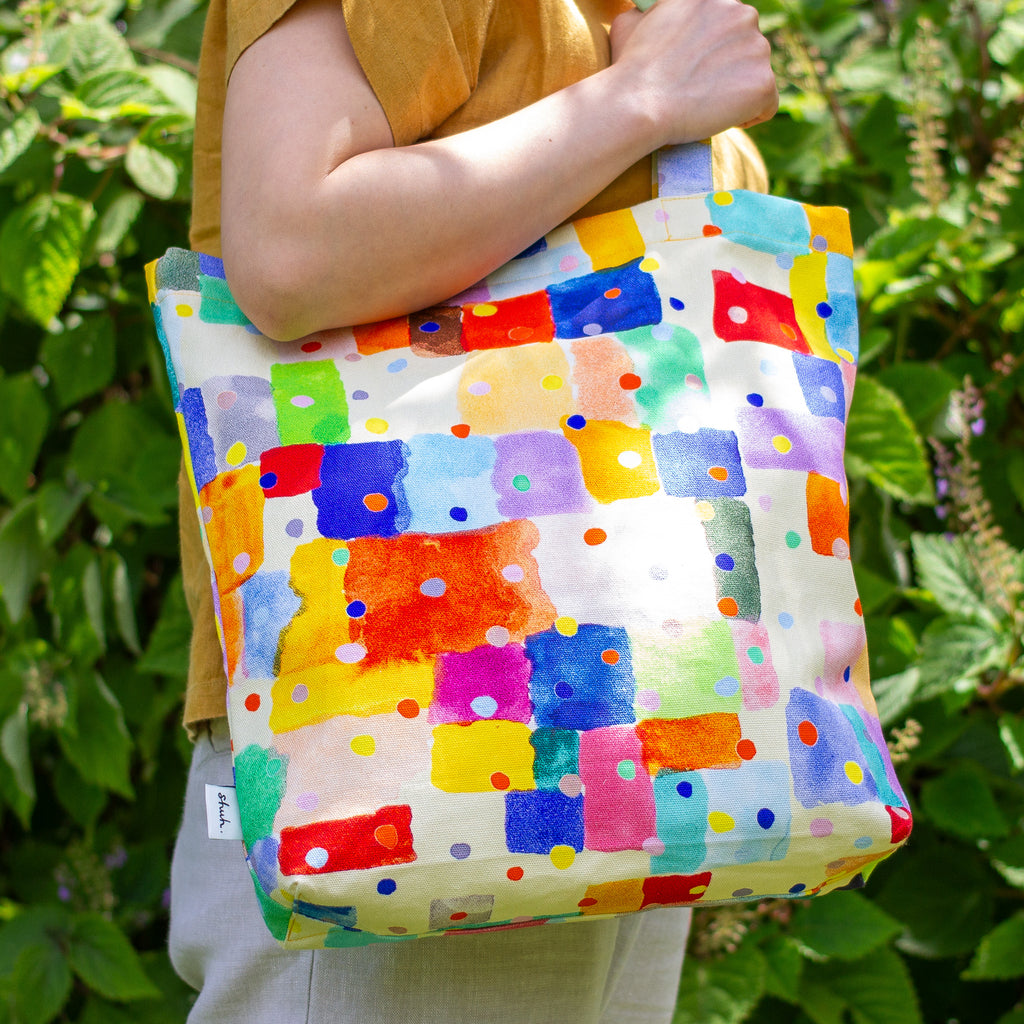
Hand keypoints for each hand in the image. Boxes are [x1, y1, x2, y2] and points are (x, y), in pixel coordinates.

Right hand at [609, 0, 777, 145]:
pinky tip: (721, 119)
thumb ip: (647, 14)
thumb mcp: (630, 23)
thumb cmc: (630, 70)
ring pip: (757, 75)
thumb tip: (642, 15)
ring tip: (705, 106)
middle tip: (699, 91)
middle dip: (729, 69)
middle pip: (748, 47)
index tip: (696, 71)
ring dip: (737, 91)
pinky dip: (750, 116)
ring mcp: (757, 47)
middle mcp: (741, 12)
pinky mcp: (763, 82)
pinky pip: (768, 104)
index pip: (728, 25)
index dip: (714, 51)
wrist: (639, 103)